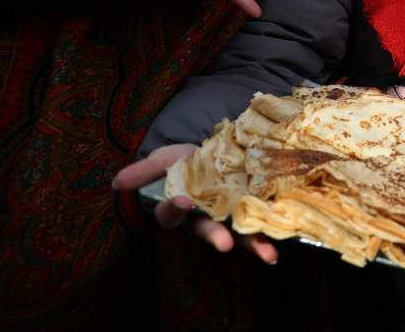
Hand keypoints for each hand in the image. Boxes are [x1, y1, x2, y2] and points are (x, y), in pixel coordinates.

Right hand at [112, 143, 277, 262]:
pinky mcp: (251, 206)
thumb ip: (143, 171)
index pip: (170, 214)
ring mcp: (229, 214)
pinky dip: (274, 229)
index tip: (182, 202)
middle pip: (207, 231)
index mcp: (178, 208)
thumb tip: (117, 182)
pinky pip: (262, 220)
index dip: (175, 210)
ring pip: (239, 234)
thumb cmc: (180, 161)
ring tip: (268, 254)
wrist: (212, 151)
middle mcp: (203, 217)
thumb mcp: (161, 160)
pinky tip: (287, 234)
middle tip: (223, 244)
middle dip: (215, 237)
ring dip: (254, 245)